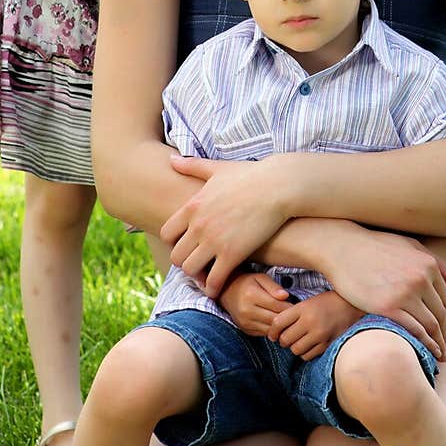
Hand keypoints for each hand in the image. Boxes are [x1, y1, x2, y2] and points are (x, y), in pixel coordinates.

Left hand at [160, 154, 287, 296]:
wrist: (279, 186)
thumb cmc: (251, 175)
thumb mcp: (217, 168)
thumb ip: (192, 166)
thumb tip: (171, 158)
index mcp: (193, 206)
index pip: (166, 233)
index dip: (174, 243)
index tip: (186, 245)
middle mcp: (199, 225)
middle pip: (176, 256)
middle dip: (184, 262)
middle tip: (197, 264)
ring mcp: (214, 241)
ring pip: (190, 270)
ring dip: (197, 276)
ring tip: (207, 275)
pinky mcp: (233, 254)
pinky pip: (214, 280)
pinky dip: (213, 287)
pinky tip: (219, 286)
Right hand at [219, 271, 290, 335]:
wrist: (227, 292)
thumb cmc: (247, 283)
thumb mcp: (261, 278)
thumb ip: (274, 286)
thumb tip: (286, 296)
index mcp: (251, 295)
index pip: (276, 306)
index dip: (289, 306)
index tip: (296, 305)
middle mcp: (246, 311)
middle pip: (274, 319)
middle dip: (286, 317)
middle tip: (294, 314)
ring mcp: (244, 322)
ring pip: (270, 329)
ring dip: (280, 326)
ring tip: (286, 319)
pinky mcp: (245, 329)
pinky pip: (264, 333)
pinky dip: (272, 330)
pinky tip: (276, 322)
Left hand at [268, 290, 362, 361]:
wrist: (350, 306)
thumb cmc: (326, 303)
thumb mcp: (308, 302)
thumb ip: (292, 314)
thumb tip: (275, 330)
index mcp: (303, 308)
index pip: (278, 323)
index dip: (272, 331)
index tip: (272, 334)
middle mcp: (310, 321)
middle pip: (285, 339)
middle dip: (283, 340)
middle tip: (286, 338)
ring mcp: (319, 334)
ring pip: (295, 350)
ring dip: (294, 347)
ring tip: (298, 341)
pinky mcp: (327, 344)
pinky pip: (308, 356)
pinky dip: (305, 353)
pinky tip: (309, 345)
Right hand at [326, 226, 445, 361]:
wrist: (342, 248)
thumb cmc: (374, 246)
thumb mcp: (409, 245)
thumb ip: (436, 263)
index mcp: (428, 265)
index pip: (444, 299)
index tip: (444, 331)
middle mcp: (421, 279)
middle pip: (440, 314)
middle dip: (444, 334)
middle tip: (445, 349)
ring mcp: (405, 293)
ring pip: (430, 325)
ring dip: (437, 343)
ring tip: (439, 356)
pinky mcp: (388, 307)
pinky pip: (413, 329)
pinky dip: (423, 343)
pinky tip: (424, 351)